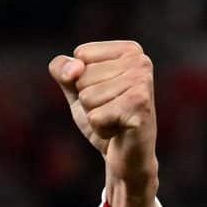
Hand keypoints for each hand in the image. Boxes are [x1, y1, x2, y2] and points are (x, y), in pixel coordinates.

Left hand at [51, 41, 159, 206]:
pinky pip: (95, 117)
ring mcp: (143, 83)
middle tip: (110, 110)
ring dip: (94, 115)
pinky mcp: (140, 107)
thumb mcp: (75, 90)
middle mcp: (141, 61)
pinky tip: (119, 131)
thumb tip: (74, 69)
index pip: (81, 55)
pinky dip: (100, 129)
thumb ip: (63, 70)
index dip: (81, 81)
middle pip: (82, 77)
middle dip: (88, 101)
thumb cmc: (103, 118)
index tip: (104, 94)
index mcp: (130, 50)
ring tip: (115, 120)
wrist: (126, 156)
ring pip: (87, 97)